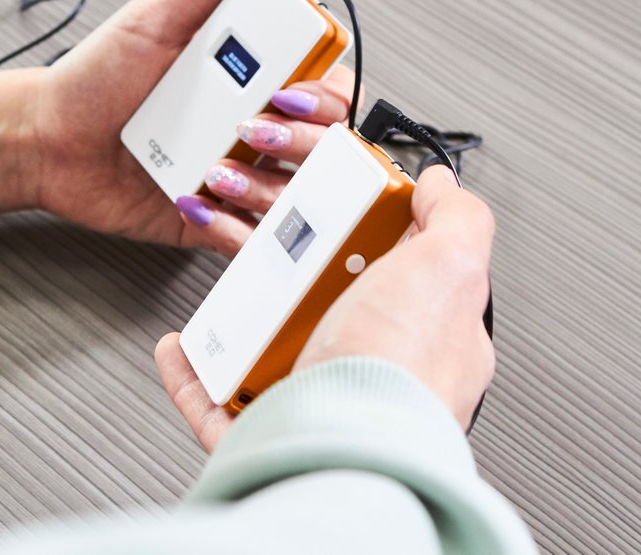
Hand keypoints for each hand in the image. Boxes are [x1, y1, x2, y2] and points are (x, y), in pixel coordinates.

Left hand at [28, 0, 357, 255]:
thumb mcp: (153, 20)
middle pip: (323, 145)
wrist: (45, 140)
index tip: (293, 91)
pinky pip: (250, 238)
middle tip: (254, 129)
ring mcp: (236, 179)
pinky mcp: (213, 222)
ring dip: (262, 185)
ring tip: (215, 169)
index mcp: (250, 82)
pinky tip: (202, 202)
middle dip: (302, 142)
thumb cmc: (93, 80)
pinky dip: (236, 230)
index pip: (323, 90)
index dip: (324, 95)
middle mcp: (252, 131)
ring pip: (293, 195)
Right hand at [156, 166, 495, 451]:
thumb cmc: (403, 373)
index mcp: (422, 329)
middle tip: (262, 234)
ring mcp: (321, 397)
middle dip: (284, 262)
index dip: (357, 223)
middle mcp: (374, 364)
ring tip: (227, 283)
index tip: (324, 200)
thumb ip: (455, 217)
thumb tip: (442, 185)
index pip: (391, 260)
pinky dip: (193, 373)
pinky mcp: (270, 430)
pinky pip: (219, 398)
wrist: (350, 455)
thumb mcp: (450, 268)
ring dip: (237, 312)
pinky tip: (185, 348)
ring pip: (268, 345)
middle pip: (320, 296)